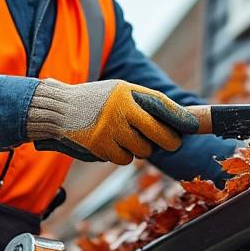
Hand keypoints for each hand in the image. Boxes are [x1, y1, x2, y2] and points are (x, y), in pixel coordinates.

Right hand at [25, 78, 198, 163]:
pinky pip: (123, 158)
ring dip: (140, 148)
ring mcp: (109, 129)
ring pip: (141, 149)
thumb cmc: (93, 101)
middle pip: (157, 133)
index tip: (193, 126)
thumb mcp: (116, 92)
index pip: (160, 104)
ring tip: (128, 138)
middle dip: (169, 141)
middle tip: (173, 144)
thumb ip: (140, 103)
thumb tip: (172, 122)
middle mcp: (119, 109)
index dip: (179, 116)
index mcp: (126, 92)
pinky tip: (112, 145)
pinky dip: (122, 155)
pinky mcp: (99, 146)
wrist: (57, 109)